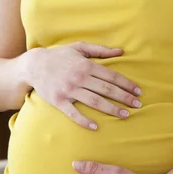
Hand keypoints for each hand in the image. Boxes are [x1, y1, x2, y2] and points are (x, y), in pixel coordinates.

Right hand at [28, 42, 142, 129]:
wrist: (34, 65)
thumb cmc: (59, 55)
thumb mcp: (79, 47)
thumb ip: (100, 50)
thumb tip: (120, 51)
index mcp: (86, 64)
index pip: (111, 76)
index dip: (126, 84)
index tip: (138, 91)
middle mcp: (79, 77)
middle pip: (106, 89)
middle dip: (124, 97)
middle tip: (138, 104)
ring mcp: (69, 90)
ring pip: (95, 101)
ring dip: (111, 109)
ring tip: (125, 115)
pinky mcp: (59, 101)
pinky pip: (73, 113)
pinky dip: (84, 120)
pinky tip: (96, 126)